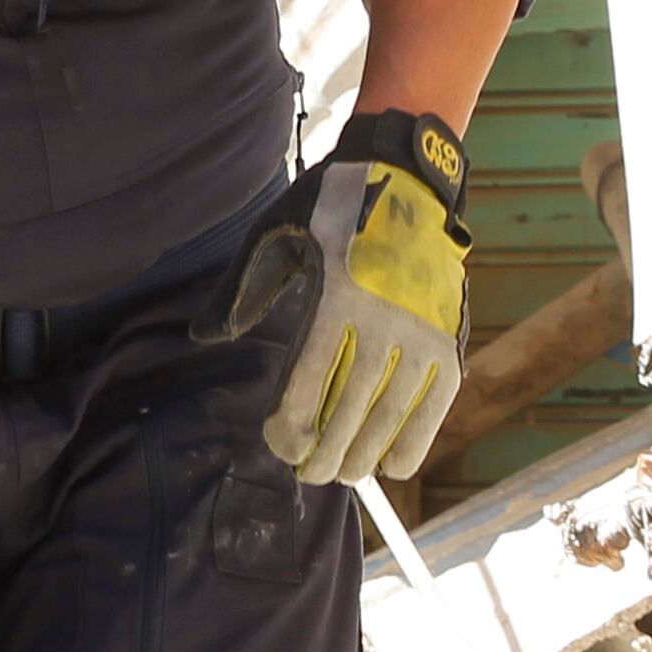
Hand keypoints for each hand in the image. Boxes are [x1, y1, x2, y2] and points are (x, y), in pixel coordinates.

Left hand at [203, 109, 473, 484]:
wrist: (406, 177)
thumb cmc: (329, 207)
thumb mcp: (274, 233)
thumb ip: (240, 290)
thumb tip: (202, 338)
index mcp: (337, 292)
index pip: (310, 379)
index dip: (293, 424)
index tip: (279, 444)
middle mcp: (385, 316)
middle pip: (350, 408)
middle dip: (326, 452)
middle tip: (309, 473)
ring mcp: (422, 330)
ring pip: (392, 413)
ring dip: (365, 454)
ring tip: (343, 474)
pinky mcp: (449, 337)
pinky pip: (434, 404)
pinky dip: (415, 441)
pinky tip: (392, 466)